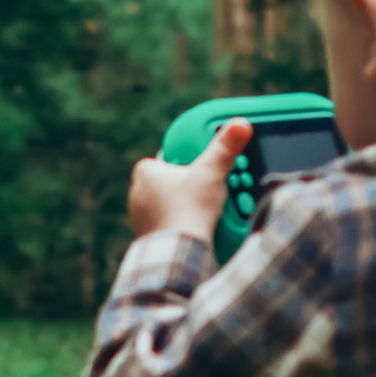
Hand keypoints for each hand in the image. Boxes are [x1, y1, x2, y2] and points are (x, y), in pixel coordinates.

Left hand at [127, 118, 251, 241]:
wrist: (179, 252)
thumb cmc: (190, 208)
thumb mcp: (211, 172)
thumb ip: (225, 147)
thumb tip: (239, 123)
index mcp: (144, 173)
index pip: (168, 160)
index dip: (188, 163)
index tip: (204, 168)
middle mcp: (136, 195)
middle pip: (172, 184)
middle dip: (191, 187)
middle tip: (212, 192)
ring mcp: (140, 219)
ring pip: (170, 207)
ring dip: (188, 208)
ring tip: (209, 213)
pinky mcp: (148, 239)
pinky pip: (169, 228)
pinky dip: (183, 227)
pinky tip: (198, 231)